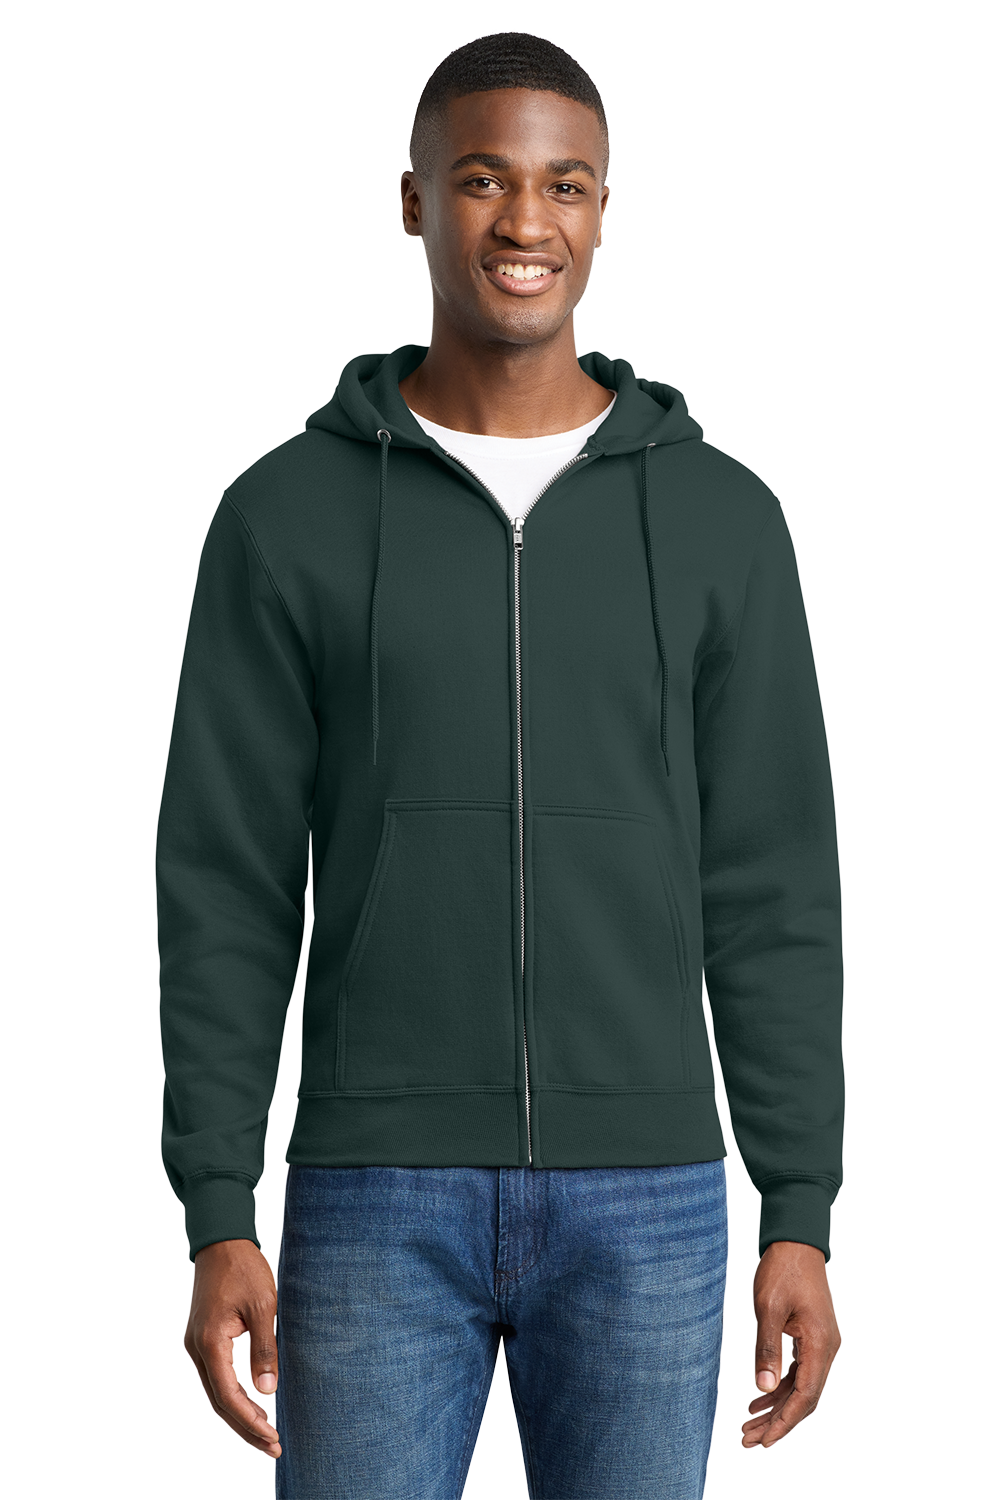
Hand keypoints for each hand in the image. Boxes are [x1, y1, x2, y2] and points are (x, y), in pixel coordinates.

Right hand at [184, 1239, 281, 1457]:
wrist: (222, 1240)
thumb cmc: (244, 1268)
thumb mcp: (264, 1305)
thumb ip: (264, 1348)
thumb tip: (268, 1390)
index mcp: (209, 1341)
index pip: (228, 1394)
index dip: (250, 1419)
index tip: (273, 1435)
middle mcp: (197, 1348)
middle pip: (219, 1401)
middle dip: (245, 1427)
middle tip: (273, 1446)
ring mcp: (197, 1344)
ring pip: (216, 1392)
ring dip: (239, 1415)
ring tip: (266, 1434)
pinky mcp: (203, 1339)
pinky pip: (216, 1377)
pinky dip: (233, 1396)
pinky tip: (252, 1406)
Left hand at [742, 1239, 840, 1448]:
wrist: (796, 1241)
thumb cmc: (783, 1270)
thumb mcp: (769, 1308)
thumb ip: (767, 1348)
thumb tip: (761, 1387)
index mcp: (820, 1343)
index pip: (806, 1396)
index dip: (785, 1422)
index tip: (764, 1441)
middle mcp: (827, 1348)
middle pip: (805, 1398)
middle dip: (778, 1421)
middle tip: (748, 1439)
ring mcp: (821, 1343)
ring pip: (801, 1387)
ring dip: (777, 1406)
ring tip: (749, 1423)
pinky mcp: (812, 1337)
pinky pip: (799, 1371)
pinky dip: (779, 1386)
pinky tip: (759, 1396)